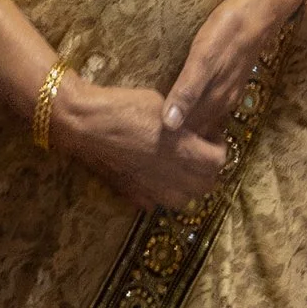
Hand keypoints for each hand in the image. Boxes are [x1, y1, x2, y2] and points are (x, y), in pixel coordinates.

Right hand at [54, 76, 228, 208]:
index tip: (208, 136)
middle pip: (206, 184)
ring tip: (177, 166)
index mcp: (185, 152)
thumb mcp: (163, 105)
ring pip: (184, 199)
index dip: (218, 147)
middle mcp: (173, 177)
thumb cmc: (126, 107)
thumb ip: (185, 123)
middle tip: (196, 152)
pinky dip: (160, 192)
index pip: (219, 161)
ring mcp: (153, 190)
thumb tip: (196, 129)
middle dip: (206, 169)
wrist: (86, 124)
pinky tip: (153, 175)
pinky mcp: (134, 196)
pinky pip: (157, 203)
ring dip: (187, 185)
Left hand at [161, 0, 298, 140]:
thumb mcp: (203, 59)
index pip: (188, 132)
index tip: (145, 143)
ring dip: (186, 123)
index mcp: (214, 100)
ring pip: (204, 116)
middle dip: (176, 136)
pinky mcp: (231, 79)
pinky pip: (210, 103)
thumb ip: (187, 91)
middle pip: (196, 127)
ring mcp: (229, 91)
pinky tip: (185, 104)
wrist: (259, 11)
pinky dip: (196, 109)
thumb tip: (169, 125)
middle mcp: (222, 102)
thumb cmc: (227, 31)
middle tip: (148, 140)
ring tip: (162, 127)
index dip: (168, 140)